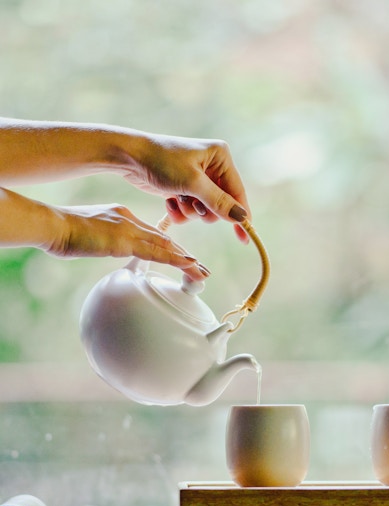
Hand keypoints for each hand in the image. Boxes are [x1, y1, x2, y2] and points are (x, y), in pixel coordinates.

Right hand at [0, 186, 208, 280]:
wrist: (52, 224)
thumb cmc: (61, 230)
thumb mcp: (88, 234)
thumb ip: (103, 239)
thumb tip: (109, 246)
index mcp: (122, 216)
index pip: (151, 232)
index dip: (169, 245)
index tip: (182, 254)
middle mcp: (130, 220)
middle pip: (163, 239)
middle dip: (182, 254)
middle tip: (199, 266)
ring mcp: (128, 229)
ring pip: (165, 246)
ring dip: (185, 260)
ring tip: (201, 271)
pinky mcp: (124, 241)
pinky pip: (156, 252)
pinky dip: (175, 259)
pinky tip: (189, 265)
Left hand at [120, 135, 250, 242]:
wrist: (129, 158)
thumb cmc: (161, 162)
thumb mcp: (192, 183)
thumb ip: (218, 202)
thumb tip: (241, 217)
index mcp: (221, 157)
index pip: (237, 192)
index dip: (240, 215)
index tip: (245, 237)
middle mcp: (212, 166)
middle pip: (221, 205)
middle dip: (204, 210)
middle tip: (190, 203)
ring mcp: (198, 178)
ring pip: (204, 210)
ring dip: (189, 210)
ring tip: (175, 198)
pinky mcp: (184, 187)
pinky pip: (190, 210)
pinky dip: (180, 210)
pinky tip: (168, 201)